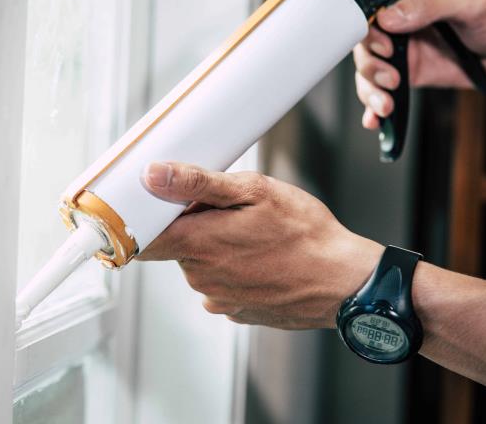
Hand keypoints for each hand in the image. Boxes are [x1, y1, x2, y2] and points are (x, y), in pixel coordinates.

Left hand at [137, 162, 382, 328]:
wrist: (344, 282)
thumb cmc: (305, 234)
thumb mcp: (253, 190)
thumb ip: (197, 183)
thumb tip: (153, 175)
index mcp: (198, 244)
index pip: (141, 237)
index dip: (144, 217)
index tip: (156, 204)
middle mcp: (200, 276)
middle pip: (175, 244)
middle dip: (193, 224)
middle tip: (229, 209)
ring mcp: (217, 297)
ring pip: (199, 262)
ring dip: (214, 245)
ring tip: (252, 233)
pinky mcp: (234, 310)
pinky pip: (219, 282)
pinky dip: (231, 268)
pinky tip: (259, 257)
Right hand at [355, 0, 485, 128]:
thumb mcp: (470, 2)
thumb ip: (430, 5)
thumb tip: (389, 17)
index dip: (365, 18)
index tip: (382, 37)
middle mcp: (397, 16)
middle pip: (361, 37)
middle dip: (370, 61)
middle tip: (390, 74)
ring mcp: (399, 46)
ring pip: (366, 66)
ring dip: (370, 87)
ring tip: (387, 101)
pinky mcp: (404, 71)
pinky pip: (379, 88)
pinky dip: (373, 105)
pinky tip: (375, 117)